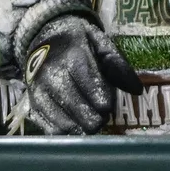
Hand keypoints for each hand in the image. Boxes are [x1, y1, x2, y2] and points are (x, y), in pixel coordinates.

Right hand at [23, 15, 142, 133]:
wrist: (43, 38)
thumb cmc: (79, 42)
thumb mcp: (101, 43)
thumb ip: (119, 65)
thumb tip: (137, 90)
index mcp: (73, 56)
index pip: (88, 83)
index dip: (101, 100)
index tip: (109, 107)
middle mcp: (51, 75)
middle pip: (75, 106)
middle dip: (94, 117)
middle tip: (104, 117)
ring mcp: (39, 92)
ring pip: (62, 123)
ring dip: (81, 128)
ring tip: (93, 122)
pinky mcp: (32, 106)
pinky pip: (49, 129)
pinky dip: (66, 132)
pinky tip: (77, 126)